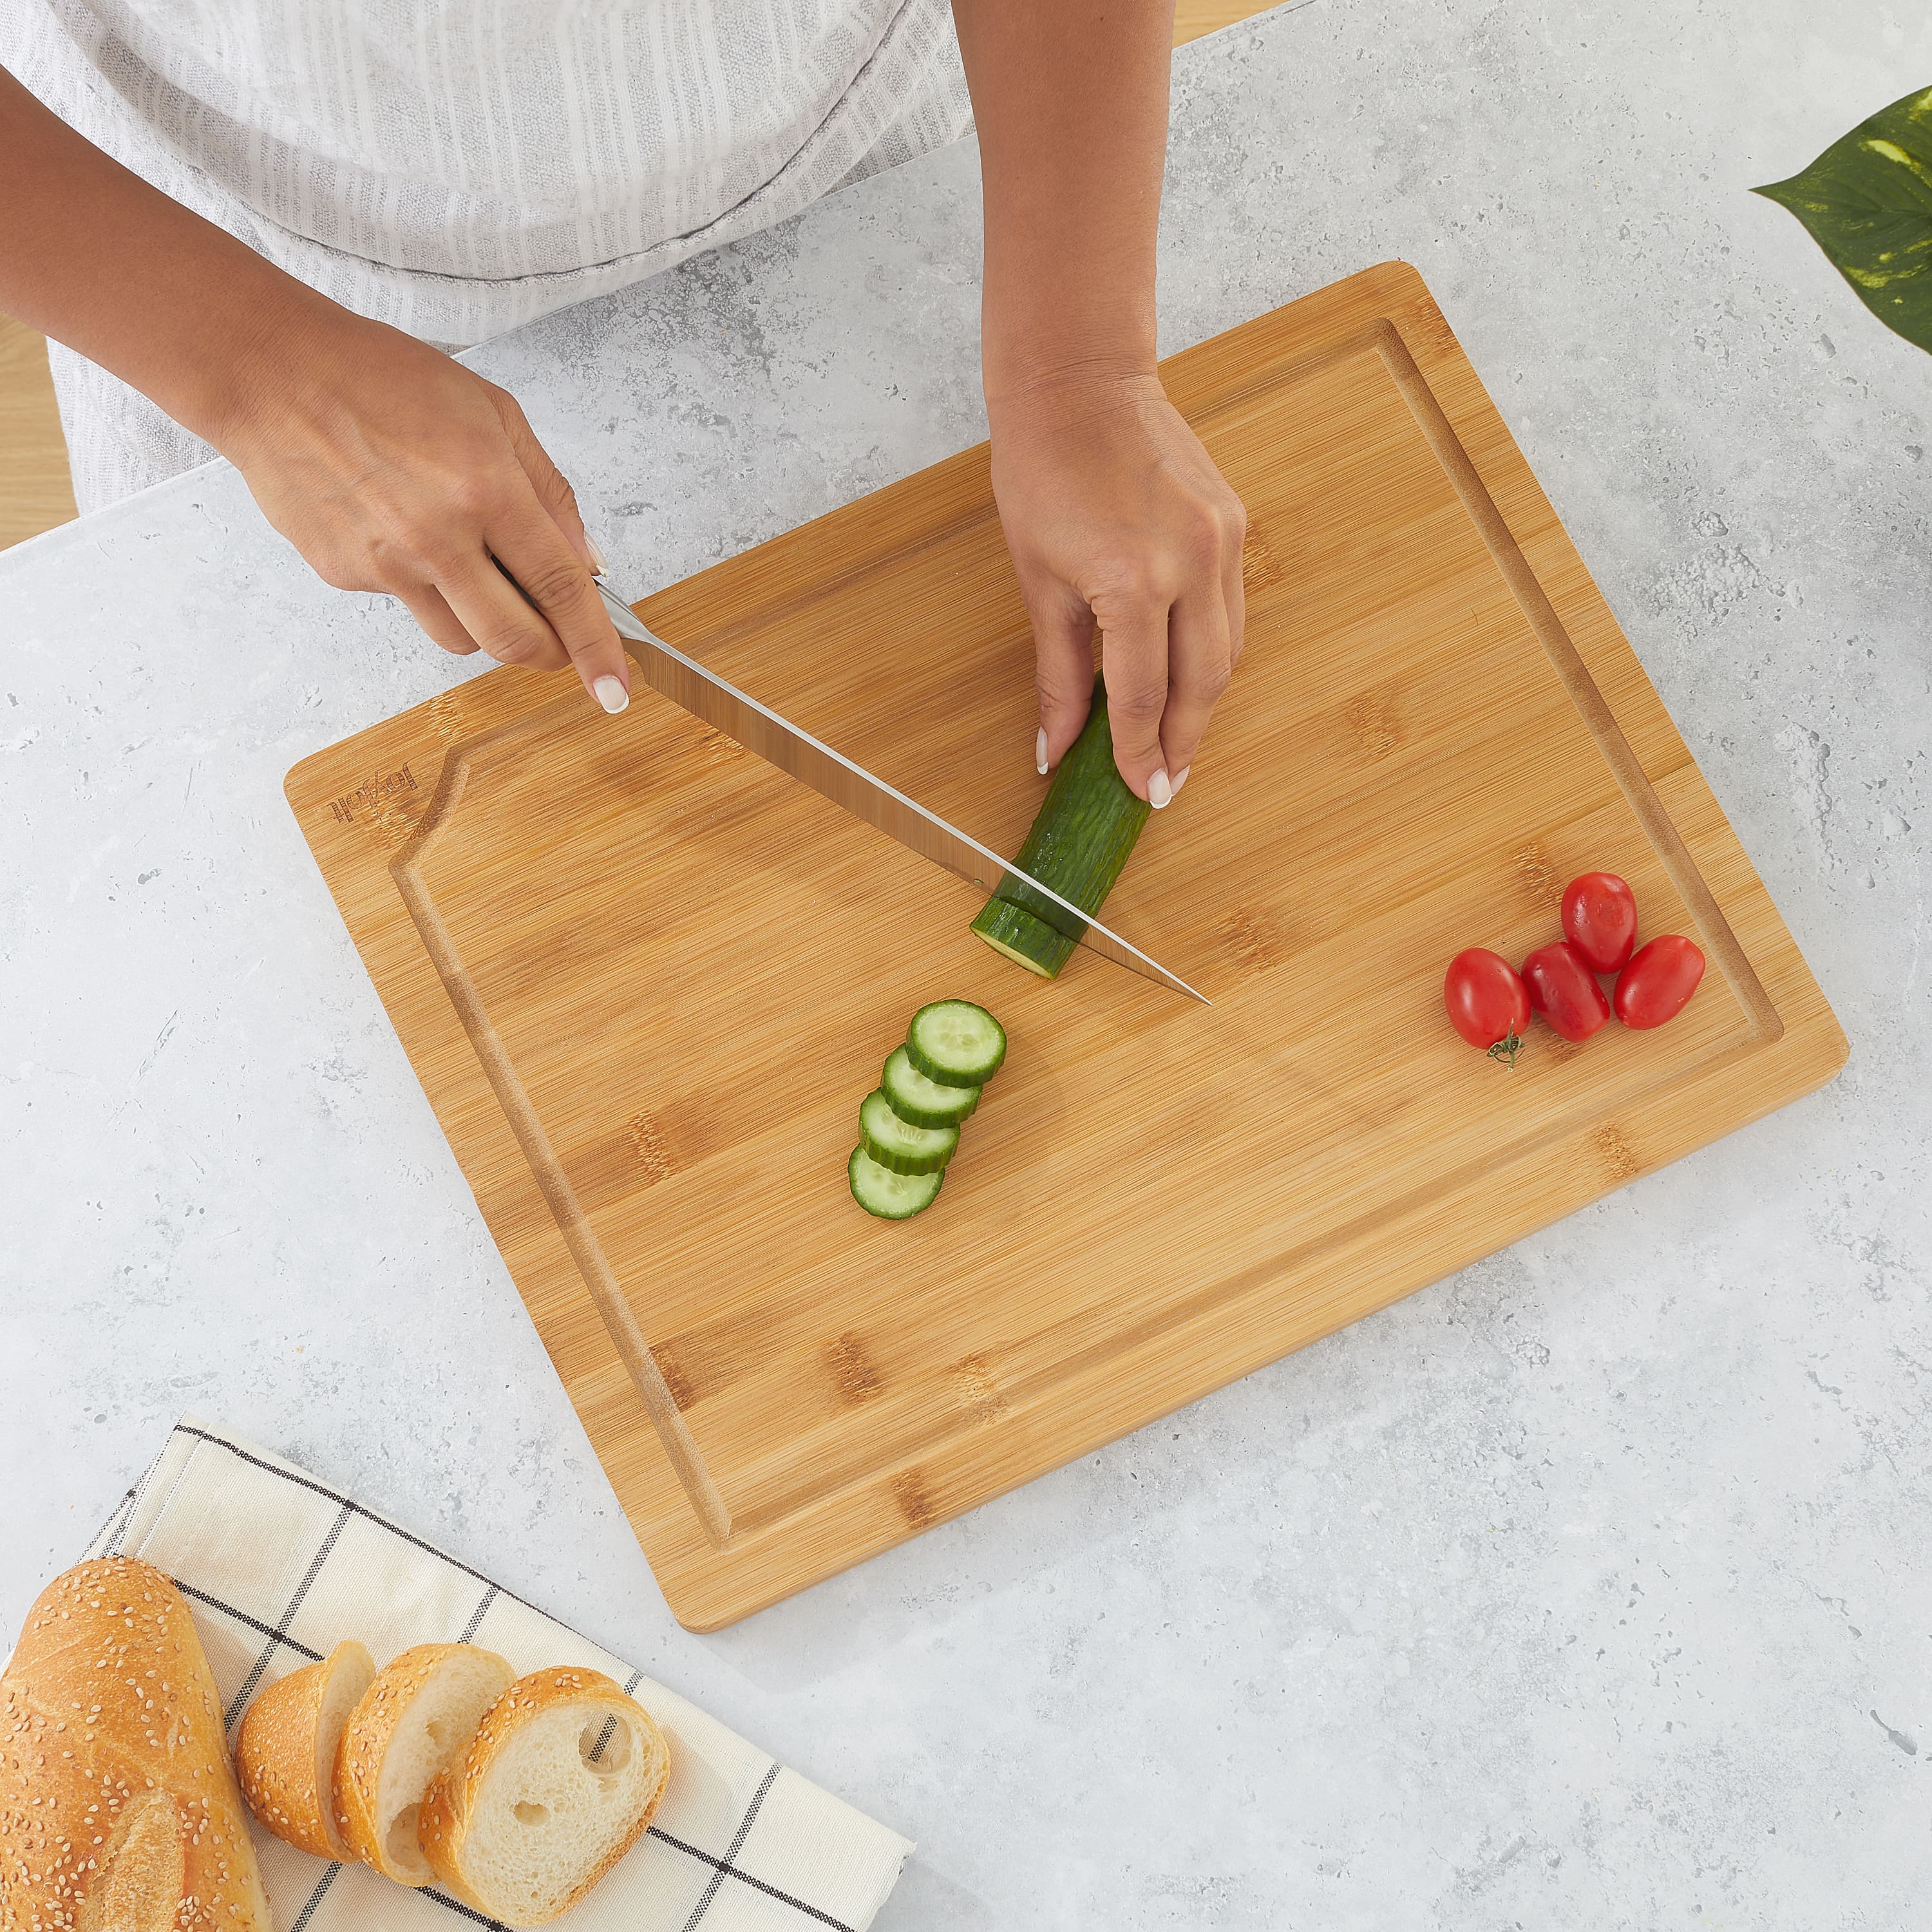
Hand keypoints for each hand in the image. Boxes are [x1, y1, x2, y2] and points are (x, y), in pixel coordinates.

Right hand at [217, 309, 628, 709]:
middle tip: (557, 633)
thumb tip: (588, 561)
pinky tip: (404, 531)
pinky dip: (425, 586)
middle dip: (548, 651)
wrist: (271, 374)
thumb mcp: (493, 412)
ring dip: (485, 621)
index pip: (560, 590)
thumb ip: (550, 493)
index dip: (596, 647)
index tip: (616, 689)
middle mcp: (436, 537)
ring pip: (461, 639)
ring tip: (469, 559)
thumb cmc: (379, 377)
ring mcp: (386, 564)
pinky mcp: (346, 576)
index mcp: (484, 489)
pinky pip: (408, 606)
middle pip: (514, 641)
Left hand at [987, 372, 1245, 804]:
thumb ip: (1057, 675)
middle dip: (1183, 743)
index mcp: (1132, 582)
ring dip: (1205, 703)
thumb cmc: (1042, 476)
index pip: (1142, 696)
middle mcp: (1190, 563)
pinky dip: (1213, 652)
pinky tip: (1190, 677)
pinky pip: (1232, 609)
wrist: (1078, 384)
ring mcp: (1222, 541)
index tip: (1141, 793)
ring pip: (1227, 650)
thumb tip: (1055, 749)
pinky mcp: (1235, 523)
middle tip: (1167, 785)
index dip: (1140, 754)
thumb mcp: (1039, 585)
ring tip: (1178, 743)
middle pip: (1201, 684)